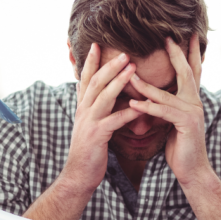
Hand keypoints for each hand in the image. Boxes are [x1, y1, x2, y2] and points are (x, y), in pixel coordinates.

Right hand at [65, 43, 139, 191]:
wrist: (78, 175)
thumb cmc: (88, 151)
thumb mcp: (88, 125)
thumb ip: (92, 108)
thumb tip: (93, 92)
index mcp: (82, 107)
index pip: (86, 79)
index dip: (91, 62)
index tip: (97, 44)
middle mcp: (83, 111)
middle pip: (96, 82)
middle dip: (109, 65)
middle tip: (124, 52)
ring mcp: (89, 123)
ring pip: (104, 96)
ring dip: (118, 81)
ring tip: (133, 68)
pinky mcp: (97, 136)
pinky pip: (115, 121)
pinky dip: (129, 112)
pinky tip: (142, 107)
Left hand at [128, 35, 210, 185]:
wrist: (192, 170)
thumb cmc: (180, 147)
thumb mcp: (171, 122)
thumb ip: (165, 107)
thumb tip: (151, 96)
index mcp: (191, 100)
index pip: (191, 71)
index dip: (188, 53)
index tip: (183, 35)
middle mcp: (195, 103)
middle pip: (186, 72)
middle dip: (176, 54)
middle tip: (167, 37)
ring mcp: (192, 112)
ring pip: (166, 94)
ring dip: (145, 85)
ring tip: (129, 74)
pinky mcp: (186, 124)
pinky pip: (163, 112)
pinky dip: (147, 107)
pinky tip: (133, 104)